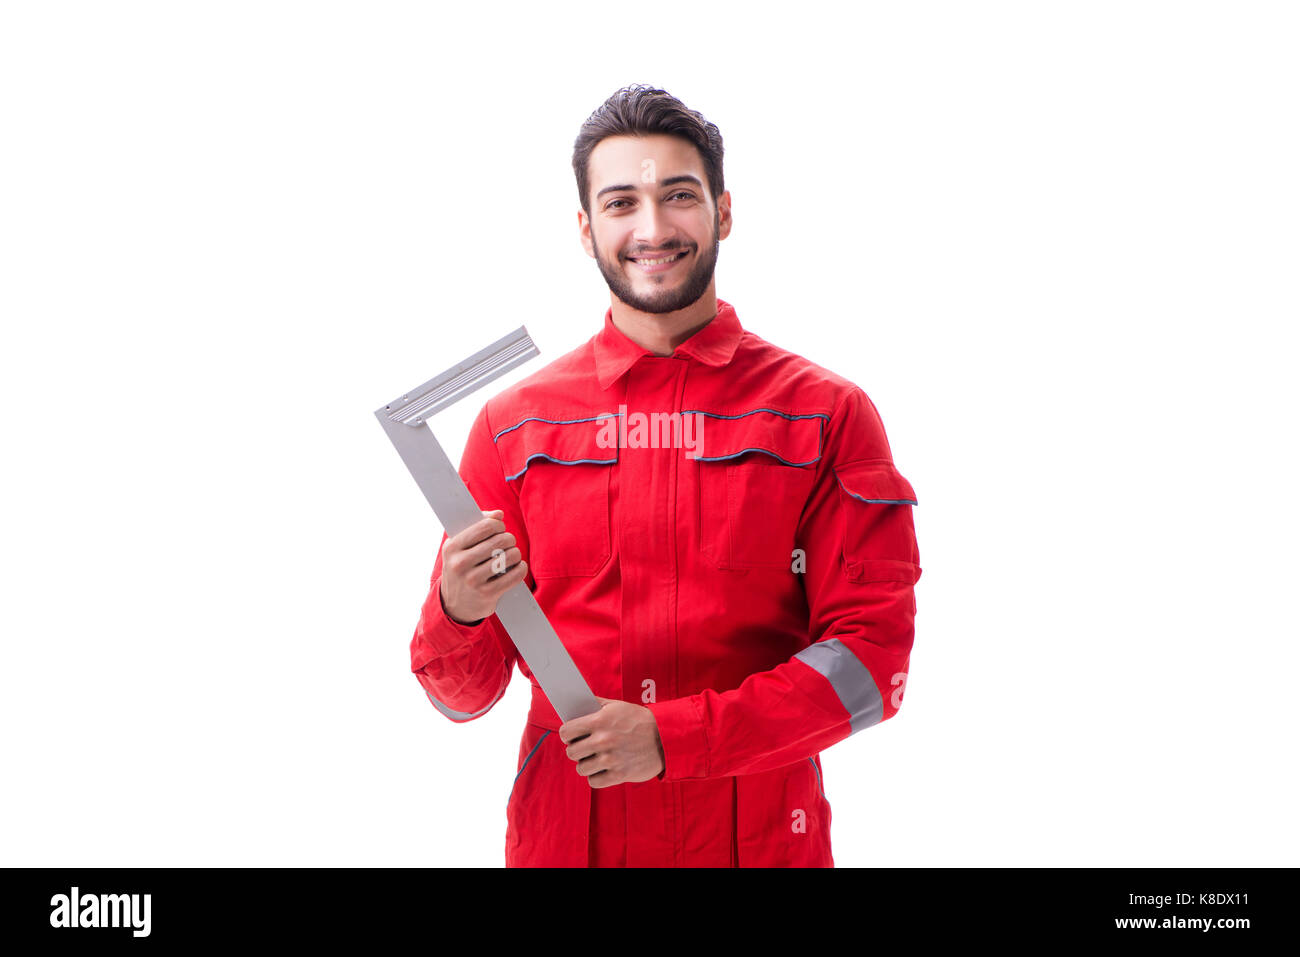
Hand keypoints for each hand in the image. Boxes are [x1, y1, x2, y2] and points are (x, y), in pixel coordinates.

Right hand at [438, 509, 526, 623]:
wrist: (455, 606)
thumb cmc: (461, 569)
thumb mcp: (459, 548)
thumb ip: (477, 526)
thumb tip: (498, 514)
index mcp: (452, 547)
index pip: (485, 526)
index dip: (498, 525)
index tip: (500, 529)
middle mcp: (460, 563)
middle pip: (500, 540)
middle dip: (509, 539)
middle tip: (508, 543)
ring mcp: (473, 580)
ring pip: (509, 556)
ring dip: (515, 554)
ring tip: (511, 556)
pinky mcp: (487, 594)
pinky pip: (514, 575)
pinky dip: (521, 569)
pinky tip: (518, 567)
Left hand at [558, 696, 665, 787]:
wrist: (665, 738)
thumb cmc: (639, 720)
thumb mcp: (617, 706)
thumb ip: (595, 705)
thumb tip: (574, 705)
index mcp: (600, 721)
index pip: (566, 731)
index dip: (567, 734)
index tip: (571, 736)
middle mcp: (603, 740)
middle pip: (571, 752)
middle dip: (576, 749)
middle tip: (584, 748)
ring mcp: (610, 759)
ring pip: (581, 768)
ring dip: (587, 764)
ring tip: (595, 758)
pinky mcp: (618, 775)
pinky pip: (593, 781)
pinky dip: (597, 776)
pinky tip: (604, 768)